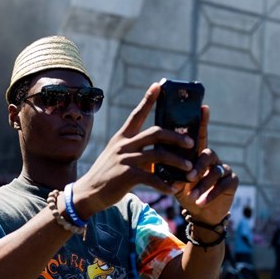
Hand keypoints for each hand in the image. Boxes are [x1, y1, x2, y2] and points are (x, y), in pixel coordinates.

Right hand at [72, 81, 205, 217]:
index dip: (148, 99)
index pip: (137, 114)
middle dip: (176, 137)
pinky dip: (166, 185)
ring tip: (189, 167)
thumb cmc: (106, 176)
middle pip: (156, 133)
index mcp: (122, 138)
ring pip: (159, 154)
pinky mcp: (127, 176)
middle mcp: (123, 145)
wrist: (89, 193)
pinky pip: (153, 178)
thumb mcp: (117, 156)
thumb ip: (134, 151)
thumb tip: (157, 151)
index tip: (159, 86)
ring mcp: (125, 159)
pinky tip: (174, 190)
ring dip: (177, 161)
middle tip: (190, 143)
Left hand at [171, 105, 236, 225]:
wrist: (200, 213)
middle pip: (207, 154)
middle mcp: (212, 158)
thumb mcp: (176, 182)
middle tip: (189, 176)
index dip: (203, 122)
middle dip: (198, 165)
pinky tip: (201, 202)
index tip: (203, 107)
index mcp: (198, 155)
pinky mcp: (232, 181)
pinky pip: (223, 185)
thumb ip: (171, 174)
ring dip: (203, 184)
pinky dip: (210, 194)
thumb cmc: (186, 193)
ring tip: (192, 195)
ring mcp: (224, 169)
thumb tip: (162, 169)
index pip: (200, 136)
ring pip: (215, 171)